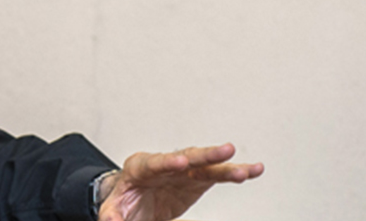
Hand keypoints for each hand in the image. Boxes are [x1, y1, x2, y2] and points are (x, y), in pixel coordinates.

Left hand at [98, 143, 263, 220]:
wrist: (131, 203)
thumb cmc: (122, 202)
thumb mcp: (112, 210)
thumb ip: (112, 216)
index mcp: (139, 167)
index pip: (154, 162)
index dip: (167, 162)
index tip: (180, 162)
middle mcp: (164, 164)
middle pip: (186, 157)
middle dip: (205, 155)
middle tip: (225, 151)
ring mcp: (182, 171)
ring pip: (206, 166)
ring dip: (226, 166)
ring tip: (247, 169)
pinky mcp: (195, 180)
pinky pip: (216, 175)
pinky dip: (234, 173)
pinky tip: (253, 171)